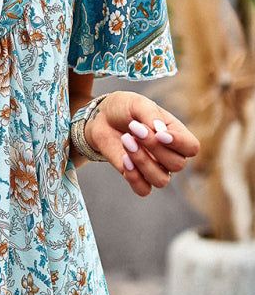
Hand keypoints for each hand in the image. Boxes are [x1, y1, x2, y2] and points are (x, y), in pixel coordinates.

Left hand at [84, 91, 199, 196]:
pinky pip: (143, 190)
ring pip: (161, 180)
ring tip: (126, 140)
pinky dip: (134, 178)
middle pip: (177, 165)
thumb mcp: (138, 104)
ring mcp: (154, 168)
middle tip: (134, 128)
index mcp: (176, 135)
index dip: (180, 143)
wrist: (102, 117)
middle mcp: (169, 155)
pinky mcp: (136, 177)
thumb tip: (160, 131)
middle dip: (155, 147)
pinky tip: (124, 159)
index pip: (192, 148)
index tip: (159, 132)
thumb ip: (151, 115)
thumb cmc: (125, 108)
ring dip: (143, 162)